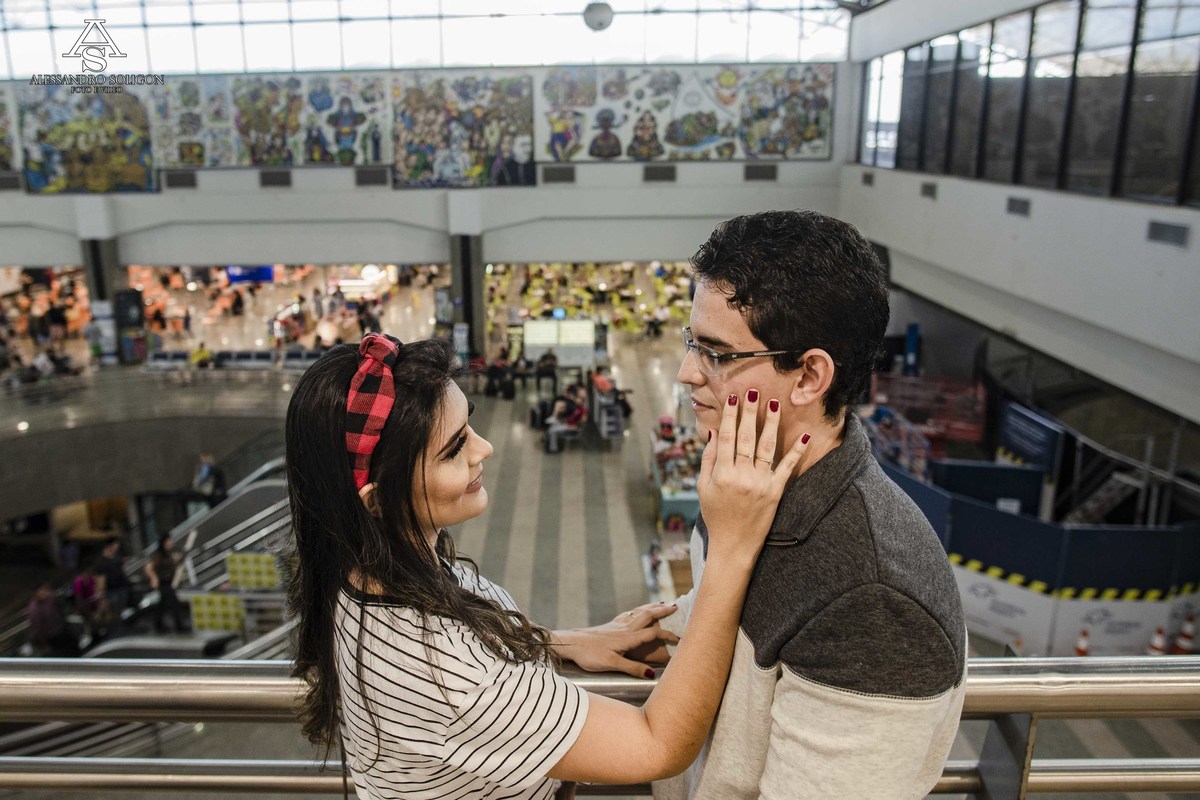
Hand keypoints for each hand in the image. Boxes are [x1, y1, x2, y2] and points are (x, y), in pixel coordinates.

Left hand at [552, 602, 679, 678]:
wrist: (570, 643)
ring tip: (661, 603)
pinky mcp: (609, 626)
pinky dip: (637, 610)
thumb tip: (652, 673)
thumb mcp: (612, 665)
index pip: (653, 633)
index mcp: (627, 638)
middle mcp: (624, 629)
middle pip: (647, 615)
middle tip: (676, 606)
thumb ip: (632, 668)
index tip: (681, 638)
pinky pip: (627, 614)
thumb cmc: (589, 655)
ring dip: (651, 607)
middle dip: (662, 611)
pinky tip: (636, 611)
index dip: (668, 635)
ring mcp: (616, 625)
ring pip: (638, 612)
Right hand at [698, 389, 809, 562]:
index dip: (730, 416)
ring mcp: (760, 483)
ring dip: (770, 423)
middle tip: (754, 391)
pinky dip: (796, 450)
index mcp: (721, 473)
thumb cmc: (716, 515)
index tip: (734, 398)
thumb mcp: (703, 488)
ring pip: (766, 447)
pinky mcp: (775, 492)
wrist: (733, 545)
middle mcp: (741, 475)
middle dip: (750, 412)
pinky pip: (787, 467)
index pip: (727, 437)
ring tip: (773, 403)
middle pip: (746, 437)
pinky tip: (803, 434)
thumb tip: (713, 432)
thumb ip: (708, 459)